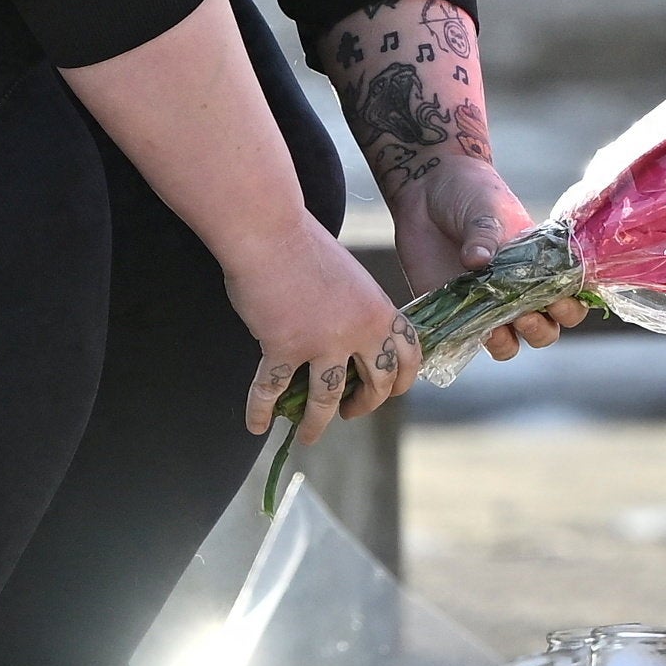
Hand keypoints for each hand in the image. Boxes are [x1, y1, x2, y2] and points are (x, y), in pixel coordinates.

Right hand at [223, 211, 408, 435]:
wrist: (270, 229)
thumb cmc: (304, 247)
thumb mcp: (351, 279)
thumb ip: (359, 311)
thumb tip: (353, 344)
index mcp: (381, 310)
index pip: (408, 356)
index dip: (401, 381)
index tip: (388, 393)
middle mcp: (360, 330)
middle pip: (376, 385)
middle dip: (363, 406)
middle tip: (347, 413)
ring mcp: (323, 341)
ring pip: (326, 398)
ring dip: (316, 424)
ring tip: (307, 436)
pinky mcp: (285, 345)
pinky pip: (273, 390)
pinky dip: (262, 411)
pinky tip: (257, 425)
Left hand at [392, 152, 595, 364]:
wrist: (427, 189)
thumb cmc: (470, 193)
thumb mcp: (484, 207)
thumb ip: (485, 233)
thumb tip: (477, 260)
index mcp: (539, 265)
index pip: (569, 296)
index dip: (571, 305)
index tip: (560, 298)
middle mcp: (518, 291)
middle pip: (545, 330)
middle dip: (541, 329)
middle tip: (525, 314)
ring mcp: (486, 304)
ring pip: (509, 343)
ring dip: (507, 343)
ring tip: (494, 329)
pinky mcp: (453, 310)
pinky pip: (467, 340)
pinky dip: (467, 342)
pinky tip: (463, 330)